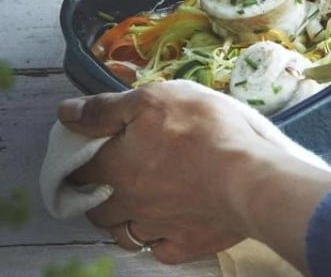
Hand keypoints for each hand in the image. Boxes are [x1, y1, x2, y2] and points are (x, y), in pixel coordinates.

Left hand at [58, 81, 330, 270]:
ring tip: (139, 204)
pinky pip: (160, 249)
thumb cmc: (202, 129)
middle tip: (114, 179)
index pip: (79, 169)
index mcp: (117, 166)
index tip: (86, 155)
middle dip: (99, 194)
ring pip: (124, 232)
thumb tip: (65, 112)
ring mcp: (156, 227)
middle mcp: (129, 202)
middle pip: (98, 206)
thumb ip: (107, 107)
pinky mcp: (185, 244)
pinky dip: (159, 238)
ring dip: (125, 219)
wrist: (247, 175)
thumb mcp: (154, 99)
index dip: (78, 161)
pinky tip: (169, 225)